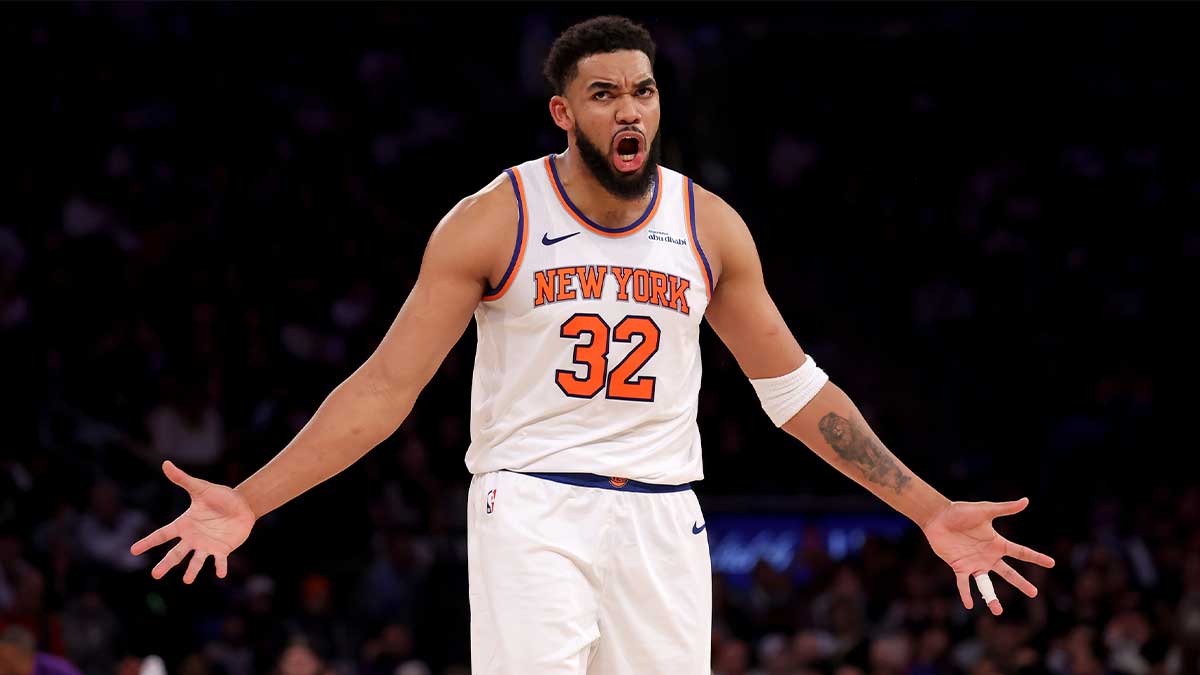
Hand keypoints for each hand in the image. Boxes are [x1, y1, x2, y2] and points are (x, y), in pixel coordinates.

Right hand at [130, 460, 255, 583]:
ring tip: (187, 580)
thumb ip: (182, 479)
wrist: (242, 504)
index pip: (162, 534)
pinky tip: (220, 574)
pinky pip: (220, 560)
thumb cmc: (219, 496)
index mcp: (184, 524)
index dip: (148, 542)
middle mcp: (193, 538)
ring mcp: (207, 545)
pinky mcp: (222, 549)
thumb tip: (165, 463)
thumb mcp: (200, 487)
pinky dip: (219, 567)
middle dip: (166, 564)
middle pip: (176, 553)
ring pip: (196, 560)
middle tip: (155, 575)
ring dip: (192, 570)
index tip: (133, 550)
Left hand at [921, 497, 1054, 614]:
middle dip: (1021, 583)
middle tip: (1034, 593)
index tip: (1051, 563)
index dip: (1036, 557)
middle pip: (1008, 573)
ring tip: (998, 611)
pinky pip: (964, 583)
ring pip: (986, 584)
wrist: (937, 517)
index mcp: (997, 543)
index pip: (1021, 552)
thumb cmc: (960, 512)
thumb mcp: (984, 510)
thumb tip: (1026, 500)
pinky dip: (966, 594)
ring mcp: (974, 563)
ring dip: (992, 598)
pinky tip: (970, 605)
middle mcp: (988, 556)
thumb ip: (1005, 508)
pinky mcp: (959, 567)